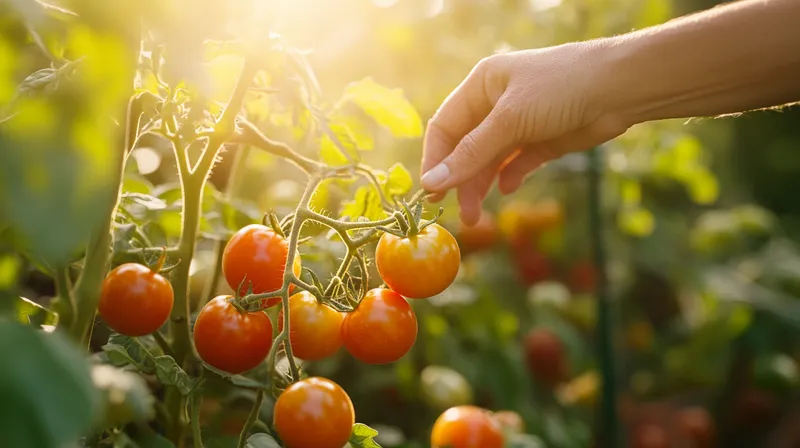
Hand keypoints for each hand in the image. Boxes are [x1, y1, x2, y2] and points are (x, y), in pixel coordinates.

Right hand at [420, 41, 629, 224]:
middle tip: (458, 212)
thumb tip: (432, 181)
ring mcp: (520, 123)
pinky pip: (516, 164)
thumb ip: (471, 154)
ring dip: (481, 186)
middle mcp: (496, 103)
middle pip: (466, 148)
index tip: (431, 191)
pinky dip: (510, 178)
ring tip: (477, 216)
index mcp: (481, 86)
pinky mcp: (542, 141)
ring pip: (490, 160)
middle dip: (460, 179)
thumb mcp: (509, 120)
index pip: (445, 127)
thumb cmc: (558, 88)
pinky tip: (508, 188)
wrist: (619, 88)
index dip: (435, 159)